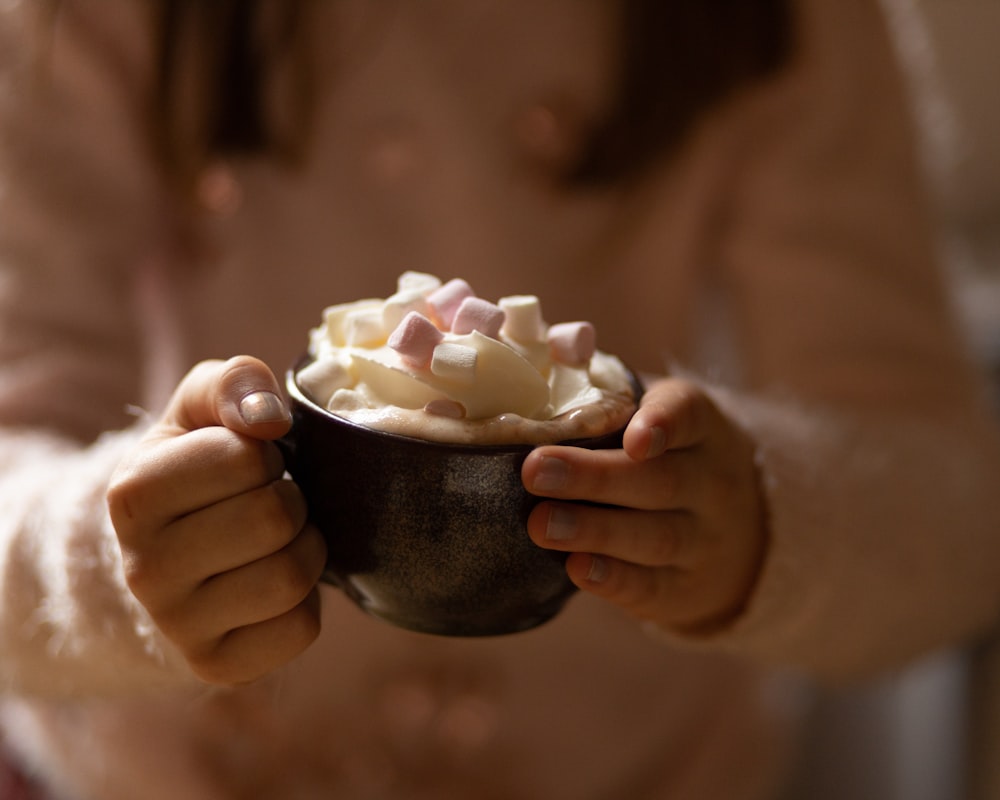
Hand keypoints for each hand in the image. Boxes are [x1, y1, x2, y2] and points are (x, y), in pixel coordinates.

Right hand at [107, 356, 326, 685]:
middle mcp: (142, 568)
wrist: (171, 557)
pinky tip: (275, 585)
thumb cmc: (198, 469)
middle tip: (270, 504)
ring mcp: (176, 625)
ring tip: (279, 542)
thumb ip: (233, 383)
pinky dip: (307, 601)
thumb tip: (268, 418)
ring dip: (306, 550)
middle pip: (273, 519)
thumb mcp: (202, 409)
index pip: (244, 458)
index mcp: (132, 494)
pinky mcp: (216, 666)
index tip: (247, 466)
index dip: (263, 455)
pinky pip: (300, 629)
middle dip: (290, 501)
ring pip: (290, 577)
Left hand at [522, 377, 766, 633]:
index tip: (632, 437)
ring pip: (653, 536)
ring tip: (540, 524)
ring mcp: (703, 541)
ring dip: (593, 530)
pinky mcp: (684, 589)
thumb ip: (605, 400)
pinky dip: (613, 578)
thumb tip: (534, 362)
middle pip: (658, 480)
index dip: (661, 424)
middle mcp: (711, 484)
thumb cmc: (667, 459)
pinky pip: (651, 586)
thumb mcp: (658, 420)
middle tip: (535, 470)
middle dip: (593, 477)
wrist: (742, 534)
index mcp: (702, 428)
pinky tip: (575, 568)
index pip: (688, 415)